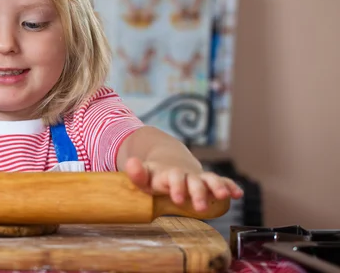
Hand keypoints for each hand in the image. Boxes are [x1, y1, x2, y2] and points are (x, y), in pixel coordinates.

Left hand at [124, 157, 243, 211]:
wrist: (169, 162)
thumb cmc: (154, 176)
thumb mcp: (144, 177)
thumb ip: (137, 173)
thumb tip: (131, 162)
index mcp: (169, 174)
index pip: (174, 177)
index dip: (177, 186)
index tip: (177, 198)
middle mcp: (187, 175)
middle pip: (194, 181)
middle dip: (198, 192)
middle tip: (200, 207)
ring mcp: (198, 177)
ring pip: (210, 180)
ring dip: (217, 186)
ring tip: (222, 195)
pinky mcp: (208, 182)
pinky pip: (221, 182)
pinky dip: (230, 186)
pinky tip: (237, 194)